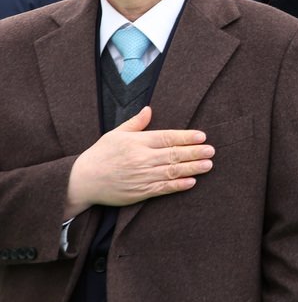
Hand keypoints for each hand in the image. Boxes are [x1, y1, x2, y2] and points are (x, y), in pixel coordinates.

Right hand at [65, 107, 214, 215]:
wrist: (82, 181)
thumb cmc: (100, 155)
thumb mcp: (115, 134)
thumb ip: (135, 123)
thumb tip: (149, 109)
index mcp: (137, 142)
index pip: (167, 137)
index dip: (186, 137)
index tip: (202, 136)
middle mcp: (141, 159)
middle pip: (174, 154)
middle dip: (195, 152)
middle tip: (211, 150)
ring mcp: (141, 176)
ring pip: (172, 171)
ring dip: (192, 168)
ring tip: (208, 165)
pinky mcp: (139, 192)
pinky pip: (163, 189)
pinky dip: (178, 186)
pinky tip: (192, 182)